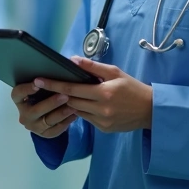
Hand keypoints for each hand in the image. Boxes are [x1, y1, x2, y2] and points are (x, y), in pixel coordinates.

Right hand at [10, 83, 78, 138]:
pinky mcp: (45, 134)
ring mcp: (34, 126)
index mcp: (20, 100)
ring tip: (74, 105)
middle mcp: (24, 115)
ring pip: (48, 121)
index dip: (26, 89)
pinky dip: (66, 122)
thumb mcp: (40, 88)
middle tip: (65, 95)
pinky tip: (75, 114)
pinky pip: (56, 129)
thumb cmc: (43, 95)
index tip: (37, 83)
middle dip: (51, 103)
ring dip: (62, 113)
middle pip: (35, 110)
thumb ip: (44, 82)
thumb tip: (59, 69)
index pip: (18, 94)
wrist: (45, 114)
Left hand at [35, 56, 152, 133]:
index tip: (38, 81)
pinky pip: (86, 119)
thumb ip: (93, 67)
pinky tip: (83, 103)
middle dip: (59, 94)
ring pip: (77, 111)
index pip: (71, 89)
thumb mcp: (115, 72)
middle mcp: (101, 109)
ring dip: (70, 103)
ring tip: (63, 94)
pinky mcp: (104, 129)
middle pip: (71, 101)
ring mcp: (102, 121)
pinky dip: (82, 110)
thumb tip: (73, 60)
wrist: (150, 110)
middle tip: (47, 86)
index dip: (53, 85)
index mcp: (103, 93)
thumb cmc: (132, 87)